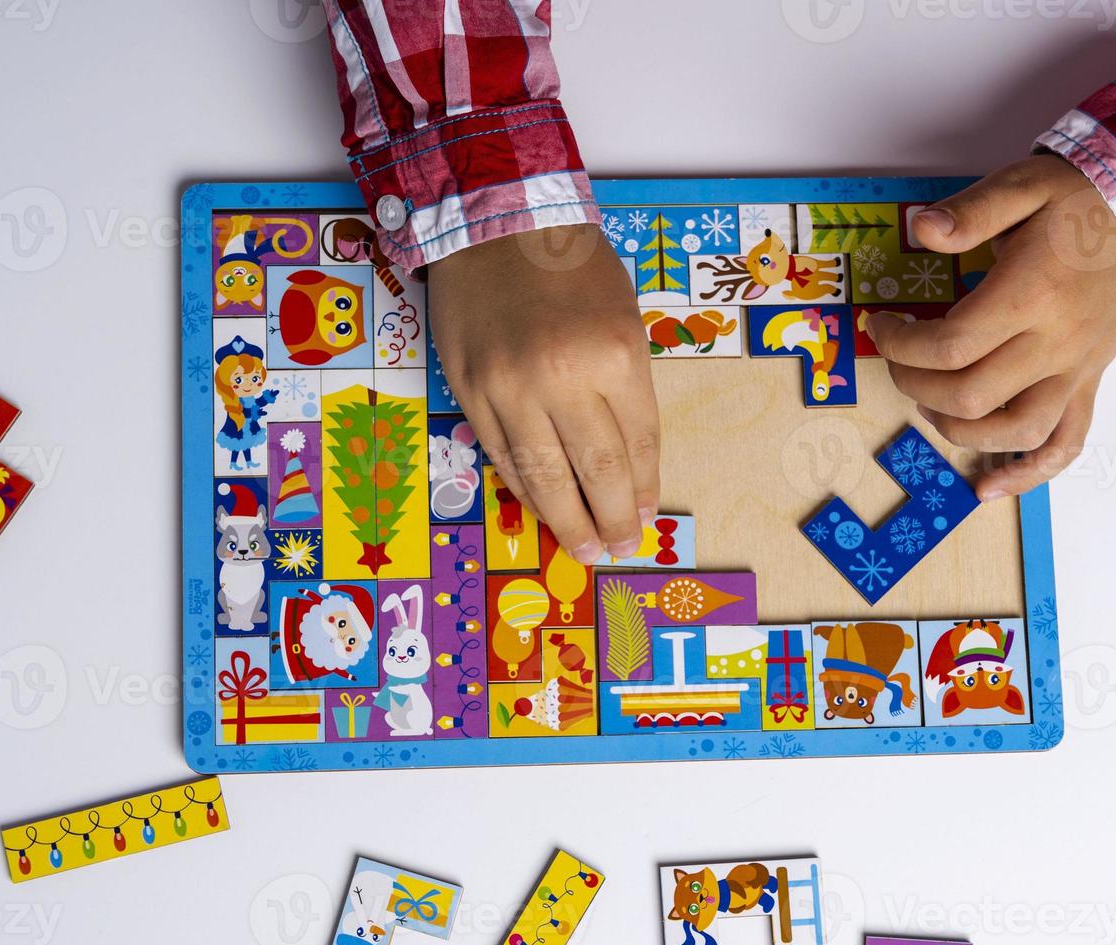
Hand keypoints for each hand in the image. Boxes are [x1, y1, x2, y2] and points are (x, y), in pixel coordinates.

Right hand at [427, 224, 658, 561]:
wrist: (495, 225)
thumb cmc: (571, 267)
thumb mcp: (623, 318)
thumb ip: (627, 388)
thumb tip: (631, 463)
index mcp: (616, 354)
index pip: (638, 444)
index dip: (643, 488)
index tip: (645, 516)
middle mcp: (563, 377)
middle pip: (597, 472)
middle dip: (612, 520)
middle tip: (620, 547)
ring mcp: (510, 388)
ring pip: (544, 477)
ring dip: (567, 521)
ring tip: (584, 548)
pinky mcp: (470, 392)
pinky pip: (503, 456)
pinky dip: (526, 488)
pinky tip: (543, 507)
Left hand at [868, 154, 1115, 498]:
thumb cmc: (1079, 202)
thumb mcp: (1023, 186)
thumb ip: (971, 211)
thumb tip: (922, 230)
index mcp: (1031, 296)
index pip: (950, 345)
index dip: (900, 345)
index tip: (881, 327)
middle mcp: (1055, 344)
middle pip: (971, 395)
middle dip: (915, 384)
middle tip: (898, 358)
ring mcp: (1075, 371)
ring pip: (1013, 431)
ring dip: (956, 429)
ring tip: (929, 402)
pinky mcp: (1087, 384)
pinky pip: (1066, 445)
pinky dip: (1026, 475)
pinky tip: (987, 488)